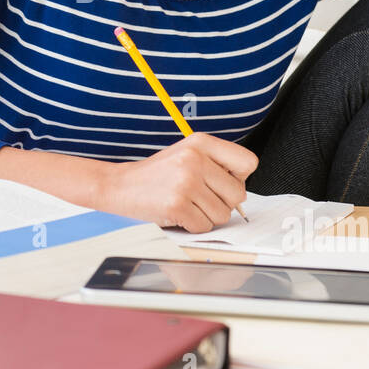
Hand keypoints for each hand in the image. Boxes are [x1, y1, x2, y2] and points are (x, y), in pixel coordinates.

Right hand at [102, 134, 257, 233]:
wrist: (120, 185)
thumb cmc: (157, 174)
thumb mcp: (187, 154)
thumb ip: (217, 164)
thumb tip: (242, 191)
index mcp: (201, 142)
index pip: (248, 163)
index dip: (239, 178)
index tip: (223, 182)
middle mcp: (195, 159)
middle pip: (238, 194)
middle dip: (223, 202)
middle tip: (201, 197)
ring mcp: (186, 182)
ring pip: (223, 214)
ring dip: (207, 216)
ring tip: (187, 203)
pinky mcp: (177, 205)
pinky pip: (204, 226)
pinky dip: (193, 226)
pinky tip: (179, 213)